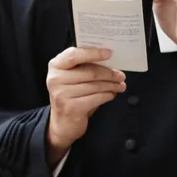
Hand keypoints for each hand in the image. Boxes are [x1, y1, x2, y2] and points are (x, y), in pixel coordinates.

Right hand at [46, 45, 125, 164]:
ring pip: (95, 86)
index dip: (93, 53)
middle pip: (90, 72)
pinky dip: (108, 95)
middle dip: (109, 74)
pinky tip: (112, 94)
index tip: (109, 53)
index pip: (74, 55)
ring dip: (111, 85)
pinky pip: (97, 98)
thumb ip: (84, 66)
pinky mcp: (71, 108)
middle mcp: (55, 79)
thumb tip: (110, 61)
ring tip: (120, 85)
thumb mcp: (72, 77)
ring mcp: (62, 94)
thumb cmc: (71, 95)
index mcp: (56, 66)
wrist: (62, 123)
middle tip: (120, 75)